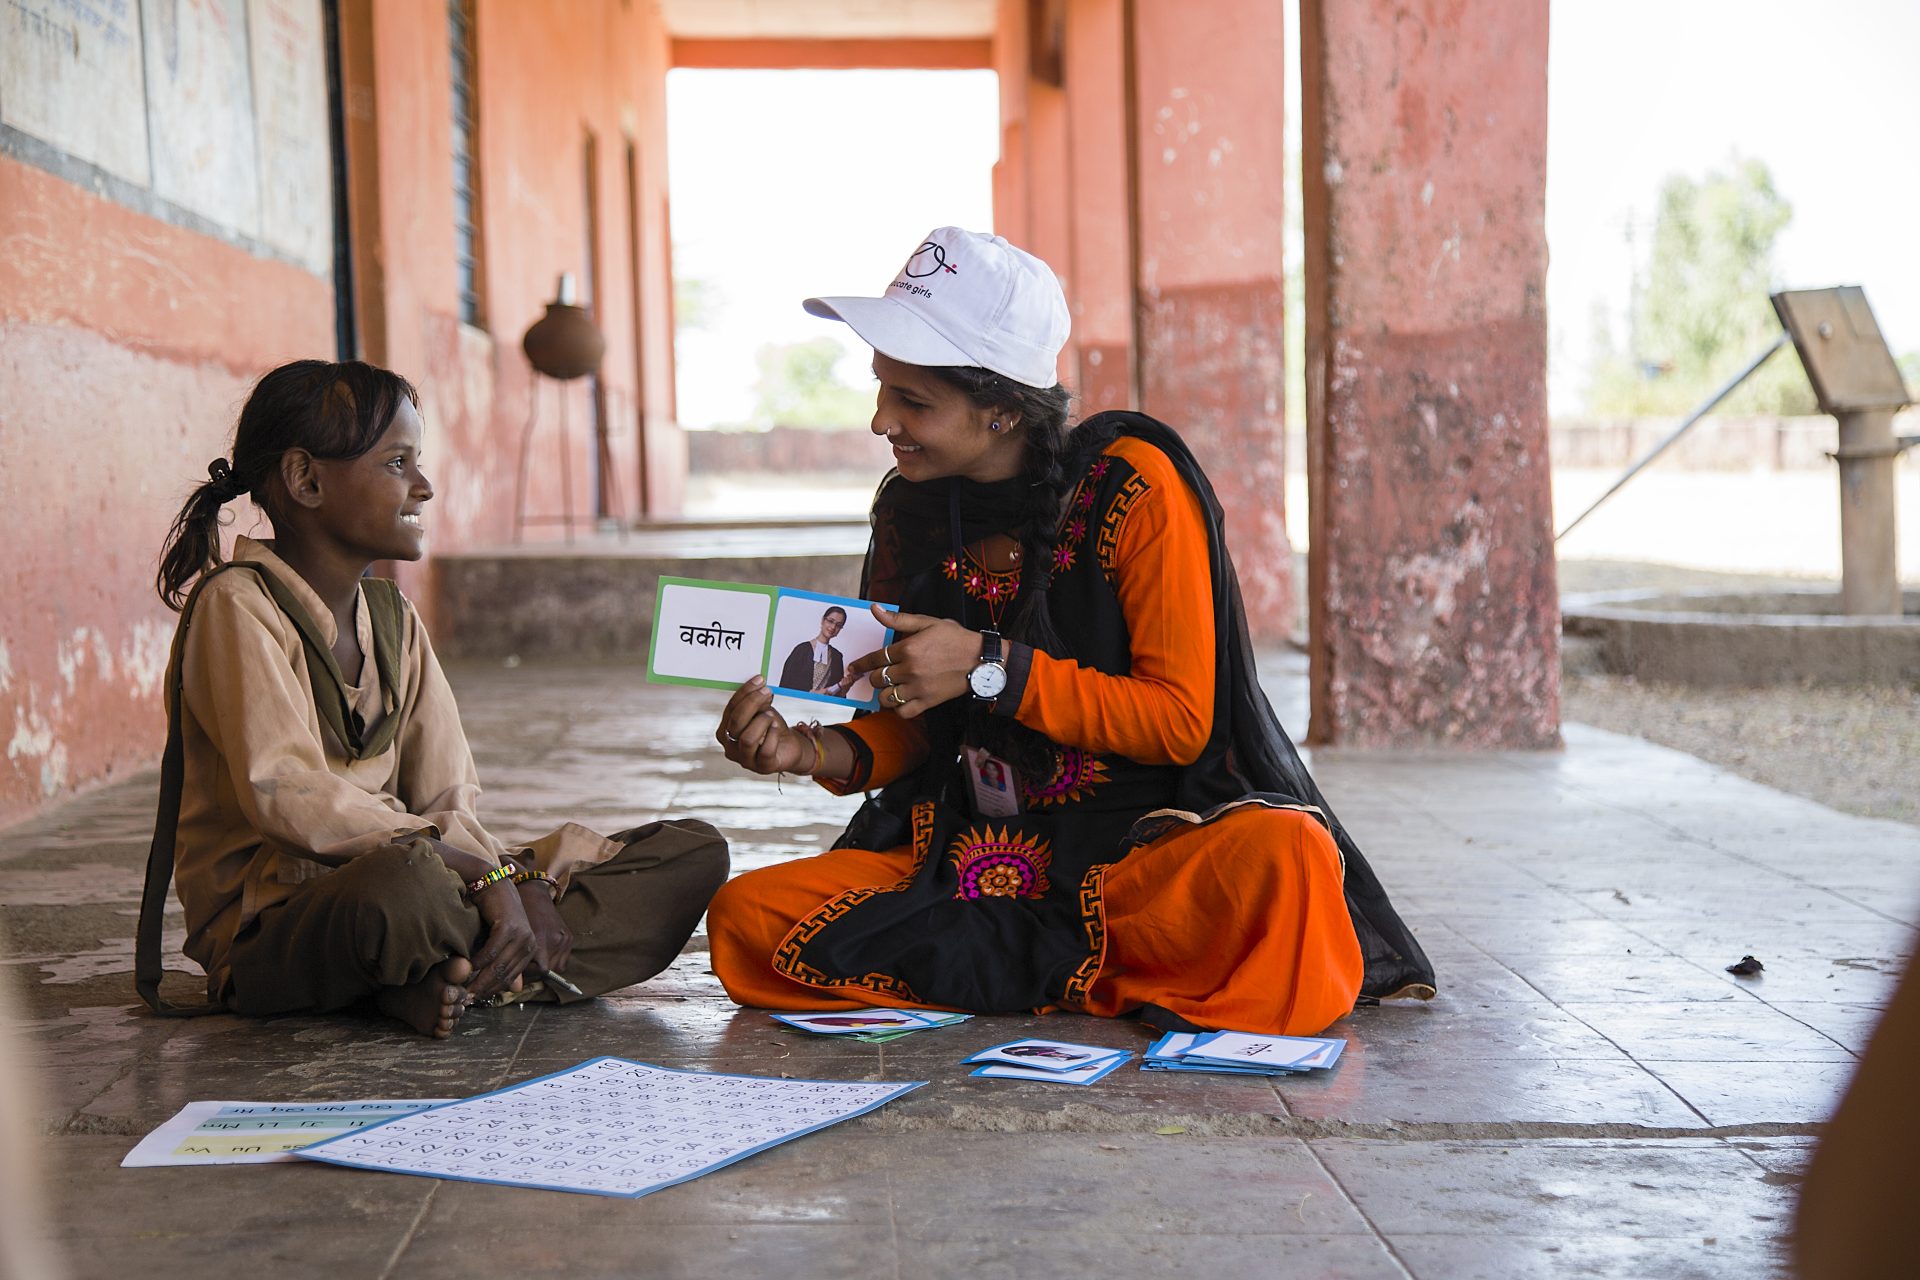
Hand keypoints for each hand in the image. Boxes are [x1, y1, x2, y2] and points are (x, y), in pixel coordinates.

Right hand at [467, 880, 535, 998]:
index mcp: (530, 949)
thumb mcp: (500, 940)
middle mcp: (529, 943)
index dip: (494, 990)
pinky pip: (492, 951)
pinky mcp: (509, 927)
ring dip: (480, 978)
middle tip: (468, 998)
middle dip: (485, 988)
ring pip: (498, 965)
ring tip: (465, 987)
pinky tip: (468, 966)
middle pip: (505, 974)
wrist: (491, 884)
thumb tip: (513, 990)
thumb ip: (506, 963)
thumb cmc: (493, 913)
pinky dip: (479, 961)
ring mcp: (521, 935)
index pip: (512, 977)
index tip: (477, 998)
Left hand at [519, 881, 572, 975]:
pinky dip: (554, 961)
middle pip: (548, 971)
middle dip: (535, 974)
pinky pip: (564, 959)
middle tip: (524, 971)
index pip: (539, 971)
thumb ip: (517, 960)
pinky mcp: (569, 937)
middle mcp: (555, 941)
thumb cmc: (519, 914)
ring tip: (534, 965)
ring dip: (546, 969)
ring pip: (558, 968)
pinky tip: (544, 957)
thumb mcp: (514, 936)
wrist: (534, 893)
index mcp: (540, 940)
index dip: (527, 975)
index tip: (517, 974)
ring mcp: (564, 939)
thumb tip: (516, 986)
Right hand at [715, 676, 811, 774]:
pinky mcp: (762, 767)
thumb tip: (758, 687)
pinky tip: (776, 727)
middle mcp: (730, 747)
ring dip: (761, 721)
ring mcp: (745, 760)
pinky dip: (772, 735)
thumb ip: (756, 702)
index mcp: (725, 731)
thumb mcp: (762, 711)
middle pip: (736, 721)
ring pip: (747, 738)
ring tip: (770, 716)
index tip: (759, 679)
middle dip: (752, 702)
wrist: (789, 747)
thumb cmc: (771, 728)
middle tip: (767, 691)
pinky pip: (765, 750)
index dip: (744, 693)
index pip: (730, 709)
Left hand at [844, 605, 977, 718]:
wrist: (980, 660)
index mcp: (908, 648)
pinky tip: (901, 700)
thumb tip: (875, 609)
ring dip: (884, 693)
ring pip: (886, 698)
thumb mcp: (927, 622)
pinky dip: (898, 708)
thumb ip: (899, 619)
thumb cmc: (955, 639)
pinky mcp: (928, 702)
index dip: (861, 664)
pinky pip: (903, 712)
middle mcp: (910, 669)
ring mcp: (918, 688)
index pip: (875, 658)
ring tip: (890, 688)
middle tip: (880, 674)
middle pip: (878, 679)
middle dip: (875, 676)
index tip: (854, 667)